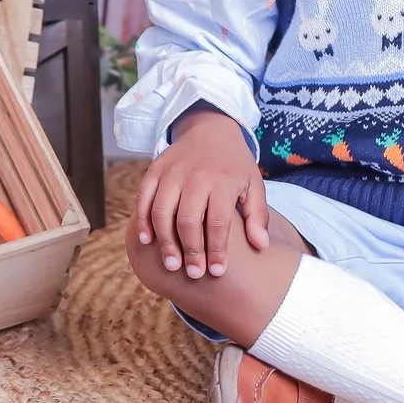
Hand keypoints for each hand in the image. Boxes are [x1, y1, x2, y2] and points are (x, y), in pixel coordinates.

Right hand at [132, 108, 271, 279]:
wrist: (211, 128)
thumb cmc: (234, 164)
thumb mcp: (253, 184)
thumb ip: (257, 215)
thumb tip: (260, 246)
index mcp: (223, 180)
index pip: (218, 222)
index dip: (217, 249)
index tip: (217, 272)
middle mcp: (196, 175)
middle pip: (188, 220)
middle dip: (191, 251)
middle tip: (194, 274)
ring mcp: (172, 172)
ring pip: (162, 211)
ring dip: (165, 241)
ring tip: (172, 265)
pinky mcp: (155, 169)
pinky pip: (143, 198)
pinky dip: (142, 220)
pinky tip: (146, 241)